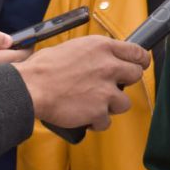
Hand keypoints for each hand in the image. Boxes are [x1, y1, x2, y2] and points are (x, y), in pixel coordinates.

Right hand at [14, 36, 149, 129]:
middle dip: (125, 82)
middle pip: (136, 75)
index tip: (140, 65)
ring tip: (93, 104)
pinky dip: (96, 122)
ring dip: (111, 106)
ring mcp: (106, 90)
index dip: (141, 60)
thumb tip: (103, 58)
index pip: (137, 52)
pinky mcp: (99, 110)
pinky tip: (85, 117)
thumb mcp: (73, 48)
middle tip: (111, 87)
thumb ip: (94, 53)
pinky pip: (106, 121)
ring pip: (124, 102)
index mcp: (102, 47)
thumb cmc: (43, 68)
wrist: (28, 88)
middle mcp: (109, 66)